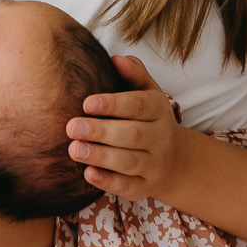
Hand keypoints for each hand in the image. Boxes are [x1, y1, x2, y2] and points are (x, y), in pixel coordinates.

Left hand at [65, 54, 188, 200]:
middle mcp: (159, 138)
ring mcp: (153, 165)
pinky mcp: (144, 187)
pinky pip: (127, 186)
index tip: (86, 103)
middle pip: (131, 135)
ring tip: (74, 150)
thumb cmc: (149, 118)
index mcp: (158, 110)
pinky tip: (88, 174)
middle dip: (101, 132)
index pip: (137, 105)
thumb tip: (116, 58)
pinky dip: (108, 182)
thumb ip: (134, 73)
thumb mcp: (147, 92)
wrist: (175, 160)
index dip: (112, 104)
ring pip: (128, 162)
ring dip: (100, 157)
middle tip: (71, 127)